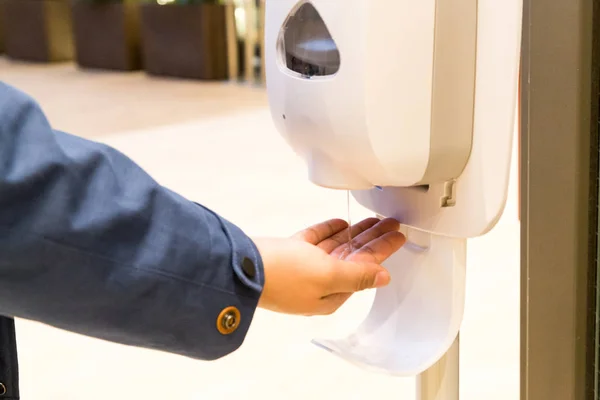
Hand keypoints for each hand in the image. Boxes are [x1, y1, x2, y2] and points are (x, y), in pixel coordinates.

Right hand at [253, 217, 404, 315]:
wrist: (240, 267)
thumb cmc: (282, 276)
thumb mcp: (327, 276)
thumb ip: (357, 275)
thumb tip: (384, 277)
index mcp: (330, 294)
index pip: (364, 269)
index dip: (383, 251)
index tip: (398, 236)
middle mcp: (318, 283)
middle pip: (353, 258)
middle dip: (372, 240)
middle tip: (391, 223)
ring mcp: (302, 268)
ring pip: (336, 248)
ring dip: (355, 234)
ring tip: (373, 220)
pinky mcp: (289, 254)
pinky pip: (315, 241)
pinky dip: (329, 231)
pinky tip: (341, 223)